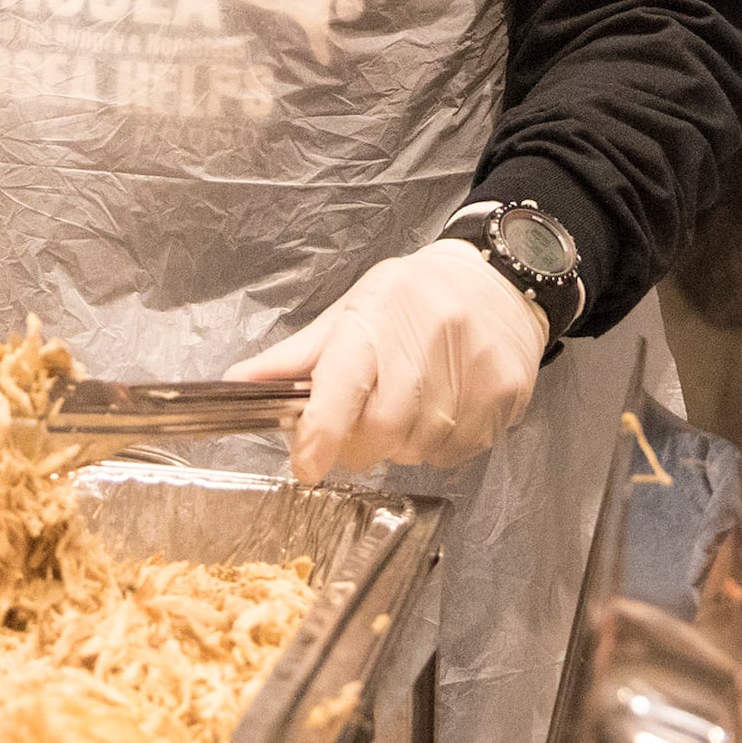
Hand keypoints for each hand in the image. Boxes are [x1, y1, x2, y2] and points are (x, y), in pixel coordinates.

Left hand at [228, 240, 545, 479]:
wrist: (496, 279)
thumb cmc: (412, 297)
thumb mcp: (351, 312)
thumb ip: (295, 358)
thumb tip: (236, 386)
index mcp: (377, 317)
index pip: (341, 386)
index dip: (319, 434)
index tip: (306, 463)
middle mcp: (429, 338)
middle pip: (382, 430)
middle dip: (361, 446)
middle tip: (360, 431)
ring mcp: (473, 366)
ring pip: (421, 446)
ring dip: (403, 445)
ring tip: (408, 407)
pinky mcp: (506, 390)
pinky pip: (460, 449)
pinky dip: (441, 445)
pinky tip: (442, 410)